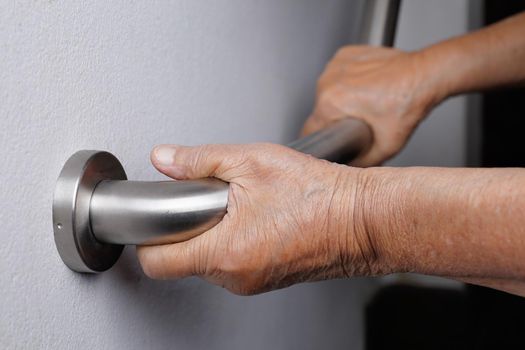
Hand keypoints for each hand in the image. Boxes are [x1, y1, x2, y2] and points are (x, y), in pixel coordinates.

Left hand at [137, 143, 382, 294]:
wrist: (362, 219)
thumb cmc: (318, 194)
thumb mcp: (252, 162)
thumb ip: (200, 160)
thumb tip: (165, 158)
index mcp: (224, 253)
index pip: (156, 261)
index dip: (147, 234)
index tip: (155, 213)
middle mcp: (234, 277)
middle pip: (180, 259)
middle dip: (185, 227)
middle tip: (209, 199)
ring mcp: (251, 282)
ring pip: (206, 260)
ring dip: (211, 232)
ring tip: (241, 206)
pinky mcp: (265, 279)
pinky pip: (231, 262)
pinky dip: (232, 240)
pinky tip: (256, 217)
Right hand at [302, 46, 441, 165]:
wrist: (425, 75)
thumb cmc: (408, 104)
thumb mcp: (384, 148)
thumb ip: (360, 165)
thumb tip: (346, 171)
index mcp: (330, 103)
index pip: (310, 130)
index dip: (322, 140)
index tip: (334, 139)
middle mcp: (327, 82)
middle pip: (320, 111)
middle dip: (335, 119)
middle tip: (360, 120)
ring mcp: (335, 65)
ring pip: (328, 92)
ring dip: (340, 100)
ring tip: (365, 102)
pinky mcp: (344, 55)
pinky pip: (338, 74)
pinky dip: (348, 81)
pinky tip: (365, 86)